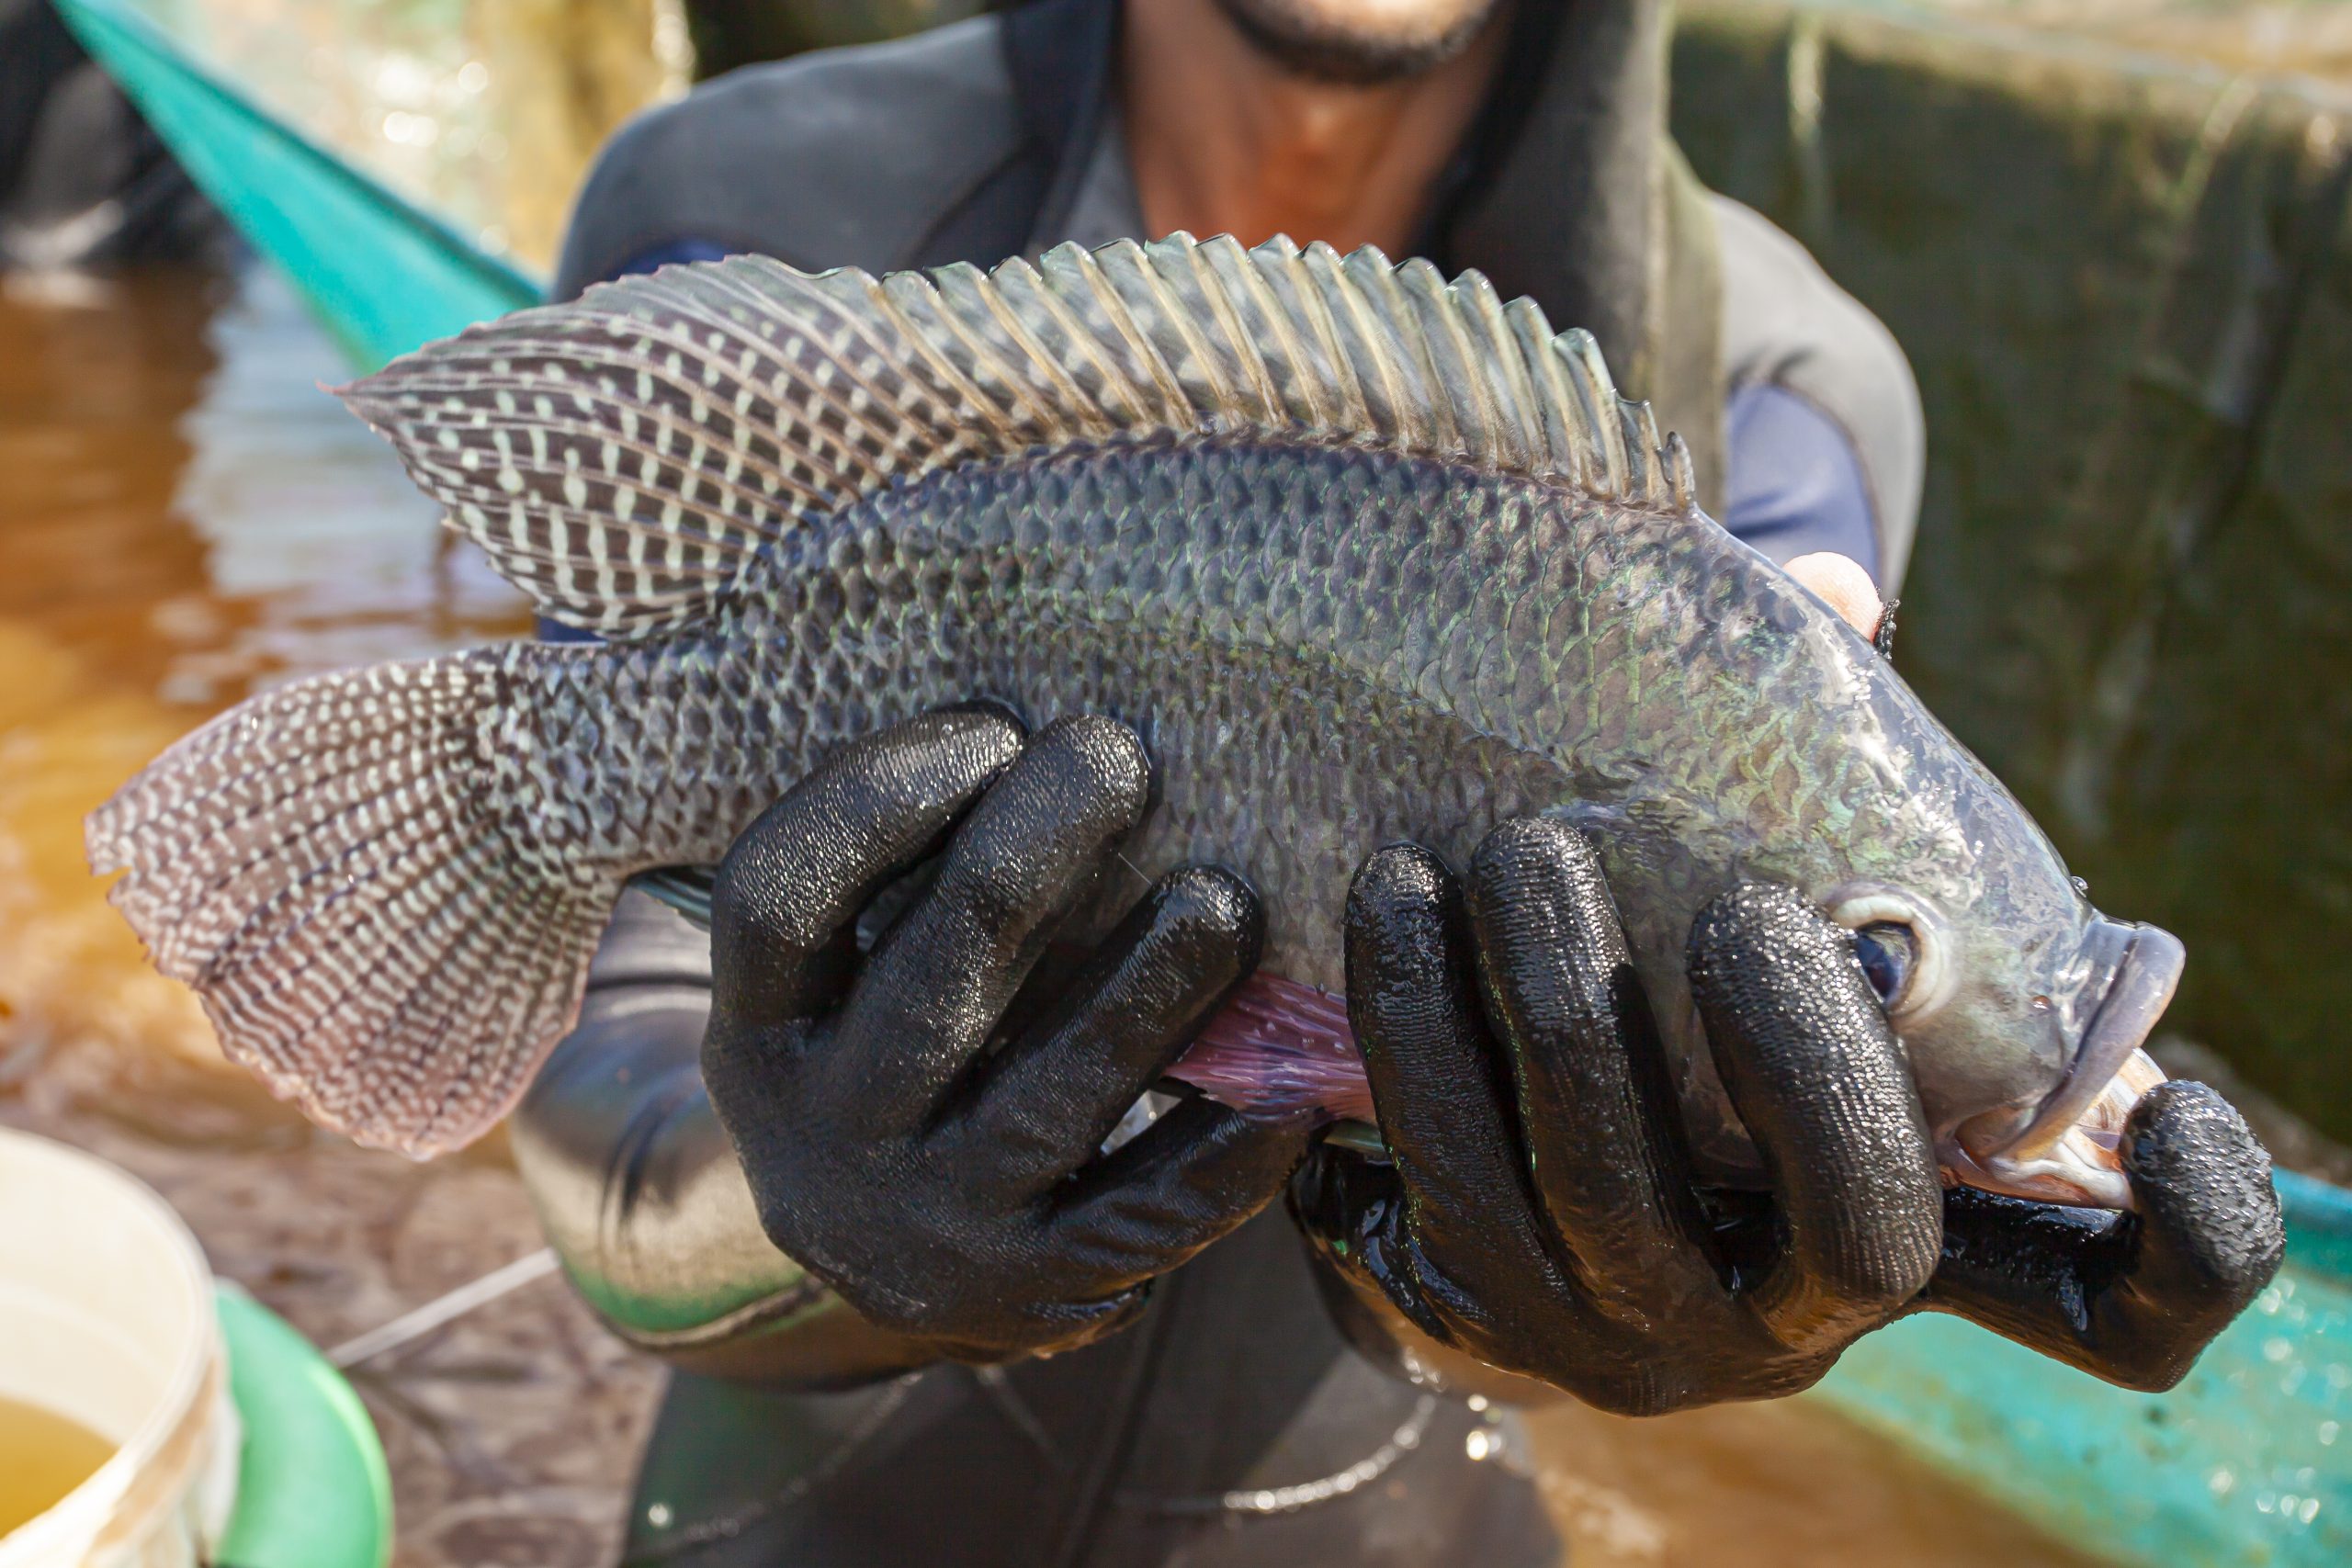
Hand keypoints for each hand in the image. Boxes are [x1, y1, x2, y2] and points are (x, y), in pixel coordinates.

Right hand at [702, 708, 1311, 1363]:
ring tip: (1225, 898)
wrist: (893, 1272)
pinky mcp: (1037, 1290)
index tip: (990, 723)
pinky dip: (1224, 1154)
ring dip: (1144, 990)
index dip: (872, 803)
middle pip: (927, 980)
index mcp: (761, 1031)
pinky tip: (1298, 1090)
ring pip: (1047, 1099)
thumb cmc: (898, 1054)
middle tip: (1118, 756)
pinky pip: (1143, 1218)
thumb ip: (900, 873)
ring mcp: (932, 1221)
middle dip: (1027, 857)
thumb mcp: (842, 981)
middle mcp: (828, 1133)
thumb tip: (1037, 707)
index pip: (777, 901)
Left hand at [1291, 819, 2281, 1411]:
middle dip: (1802, 1058)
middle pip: (1850, 1231)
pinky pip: (1427, 1201)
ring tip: (1449, 862)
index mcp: (1901, 1225)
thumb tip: (1829, 590)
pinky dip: (1394, 1052)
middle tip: (1671, 888)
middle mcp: (1781, 1316)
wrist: (1471, 1149)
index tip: (2162, 1108)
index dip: (2179, 1237)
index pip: (2117, 1306)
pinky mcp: (1469, 1316)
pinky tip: (1370, 913)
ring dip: (1526, 1023)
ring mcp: (1620, 1333)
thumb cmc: (1659, 1000)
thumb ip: (1812, 769)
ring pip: (1588, 1207)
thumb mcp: (1751, 909)